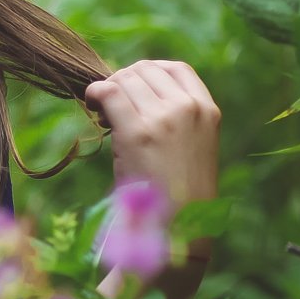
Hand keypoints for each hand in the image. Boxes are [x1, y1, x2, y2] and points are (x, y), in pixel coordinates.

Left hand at [83, 59, 221, 269]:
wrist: (177, 230)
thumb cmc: (178, 195)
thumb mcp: (189, 147)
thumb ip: (175, 117)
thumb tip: (132, 87)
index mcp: (208, 111)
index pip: (175, 68)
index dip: (146, 72)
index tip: (130, 88)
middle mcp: (189, 109)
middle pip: (144, 70)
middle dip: (122, 82)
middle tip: (111, 108)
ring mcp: (164, 118)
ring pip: (124, 80)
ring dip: (107, 91)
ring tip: (104, 115)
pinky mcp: (137, 133)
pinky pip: (108, 93)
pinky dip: (94, 93)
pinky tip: (91, 106)